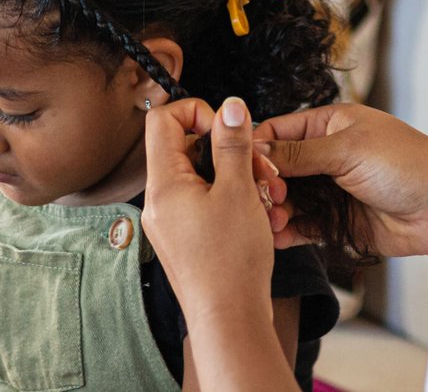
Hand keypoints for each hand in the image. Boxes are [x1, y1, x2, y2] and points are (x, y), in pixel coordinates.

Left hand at [142, 98, 283, 326]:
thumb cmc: (232, 261)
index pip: (163, 120)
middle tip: (262, 166)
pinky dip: (231, 197)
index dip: (198, 112)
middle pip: (187, 147)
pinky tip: (258, 211)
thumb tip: (230, 106)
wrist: (230, 320)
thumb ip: (233, 144)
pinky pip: (204, 201)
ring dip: (237, 174)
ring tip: (267, 192)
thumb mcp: (239, 191)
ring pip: (201, 176)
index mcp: (164, 185)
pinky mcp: (185, 238)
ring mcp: (171, 221)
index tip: (229, 129)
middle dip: (229, 149)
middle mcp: (160, 201)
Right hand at [257, 103, 427, 258]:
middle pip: (279, 168)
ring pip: (289, 200)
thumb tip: (256, 149)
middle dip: (264, 184)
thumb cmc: (407, 165)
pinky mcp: (339, 222)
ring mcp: (333, 190)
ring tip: (267, 222)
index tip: (240, 167)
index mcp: (330, 125)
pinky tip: (277, 238)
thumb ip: (300, 153)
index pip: (278, 130)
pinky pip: (304, 226)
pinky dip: (289, 232)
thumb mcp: (348, 150)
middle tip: (259, 199)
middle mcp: (328, 155)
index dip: (257, 148)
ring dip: (275, 210)